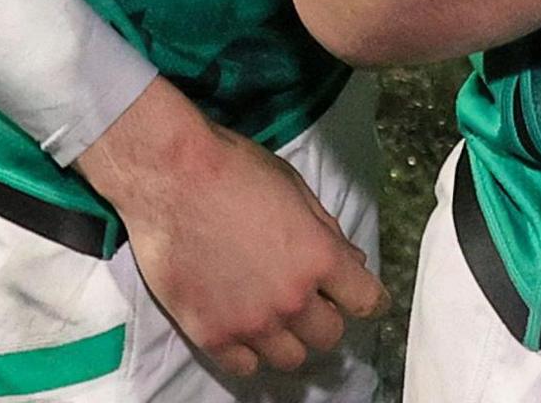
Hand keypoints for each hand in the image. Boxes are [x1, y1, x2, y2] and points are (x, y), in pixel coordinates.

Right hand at [77, 79, 380, 377]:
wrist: (171, 177)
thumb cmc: (235, 171)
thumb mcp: (297, 190)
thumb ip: (326, 232)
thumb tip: (351, 262)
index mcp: (320, 258)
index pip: (366, 302)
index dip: (369, 301)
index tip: (363, 301)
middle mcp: (291, 298)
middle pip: (329, 336)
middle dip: (327, 319)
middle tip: (312, 304)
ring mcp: (250, 322)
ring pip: (291, 359)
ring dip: (290, 341)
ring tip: (276, 321)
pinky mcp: (209, 334)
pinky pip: (244, 368)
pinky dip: (250, 355)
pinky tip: (244, 333)